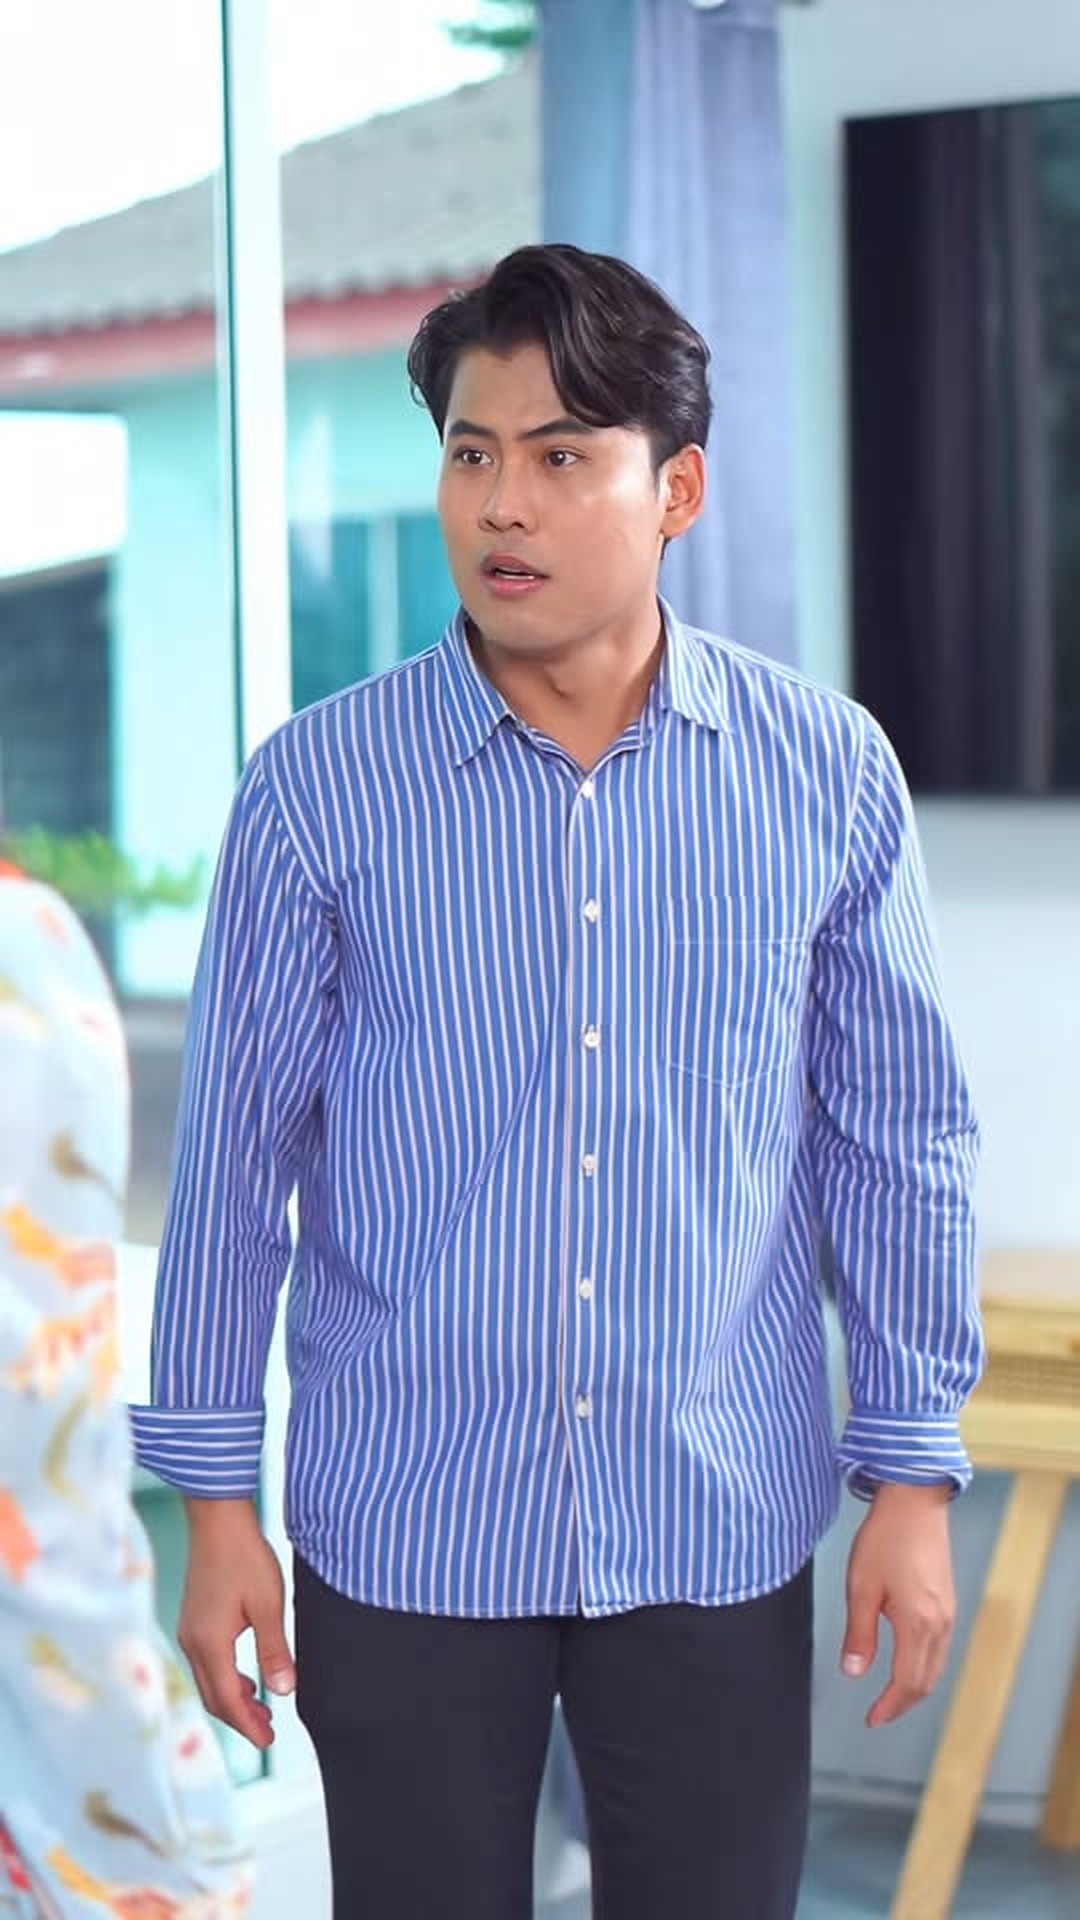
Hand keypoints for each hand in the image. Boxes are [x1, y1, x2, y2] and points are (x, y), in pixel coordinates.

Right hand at [178, 1497, 295, 1748]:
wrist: (218, 1518)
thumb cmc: (245, 1557)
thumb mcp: (268, 1605)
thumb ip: (274, 1651)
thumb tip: (283, 1692)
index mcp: (210, 1644)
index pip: (228, 1700)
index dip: (248, 1725)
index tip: (269, 1740)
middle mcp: (192, 1642)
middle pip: (213, 1696)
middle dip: (240, 1718)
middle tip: (268, 1732)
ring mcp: (189, 1630)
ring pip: (209, 1680)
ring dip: (233, 1698)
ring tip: (261, 1708)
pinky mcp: (193, 1618)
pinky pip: (207, 1662)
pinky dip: (226, 1678)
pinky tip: (246, 1677)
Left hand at [841, 1481, 955, 1727]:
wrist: (914, 1500)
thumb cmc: (885, 1538)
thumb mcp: (861, 1586)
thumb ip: (859, 1633)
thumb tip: (854, 1672)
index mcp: (919, 1624)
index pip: (908, 1683)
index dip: (890, 1706)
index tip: (871, 1719)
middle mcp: (940, 1623)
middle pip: (926, 1680)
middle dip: (902, 1703)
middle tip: (879, 1713)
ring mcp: (948, 1612)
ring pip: (936, 1666)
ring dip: (915, 1686)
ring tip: (890, 1695)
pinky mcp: (947, 1600)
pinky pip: (939, 1648)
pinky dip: (924, 1666)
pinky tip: (907, 1662)